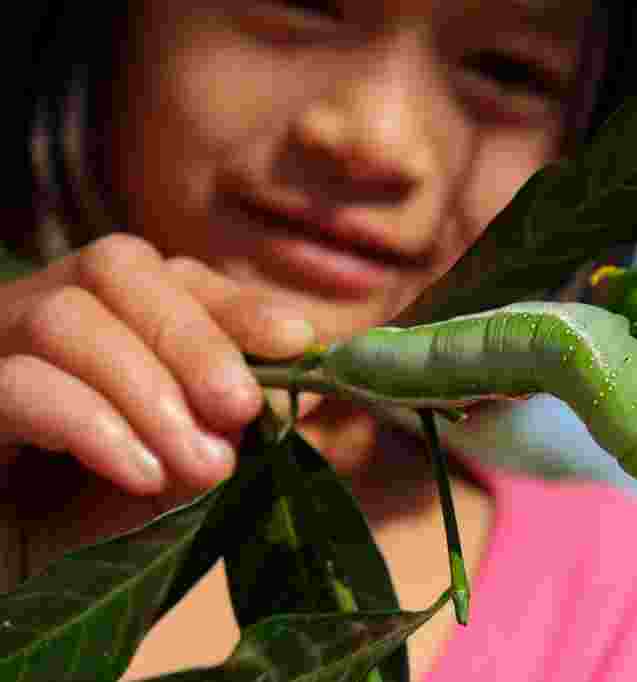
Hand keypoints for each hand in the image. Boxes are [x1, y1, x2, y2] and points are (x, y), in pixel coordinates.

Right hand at [0, 233, 321, 579]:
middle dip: (196, 339)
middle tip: (243, 409)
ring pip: (65, 318)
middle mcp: (31, 316)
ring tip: (204, 466)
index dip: (235, 303)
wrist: (16, 605)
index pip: (167, 275)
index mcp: (95, 318)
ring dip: (153, 393)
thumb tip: (302, 393)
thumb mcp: (178, 472)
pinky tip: (144, 476)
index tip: (299, 340)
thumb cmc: (93, 530)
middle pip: (116, 268)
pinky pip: (18, 384)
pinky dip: (95, 425)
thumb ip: (229, 428)